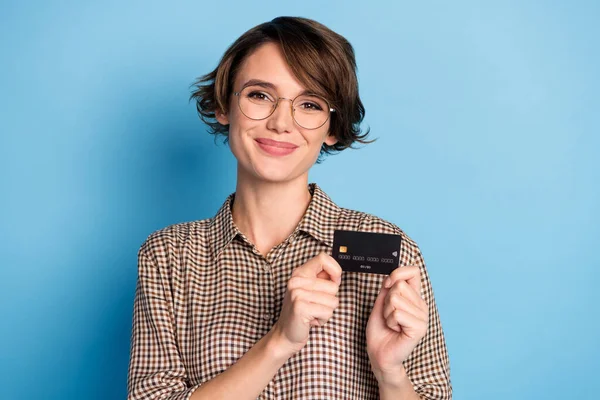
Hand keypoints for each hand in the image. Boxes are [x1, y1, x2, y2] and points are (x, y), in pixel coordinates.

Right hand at [272, 252, 341, 354]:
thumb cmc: (302, 312)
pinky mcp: (300, 307)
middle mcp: (296, 280)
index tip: (333, 281)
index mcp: (299, 273)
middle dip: (330, 299)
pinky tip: (311, 320)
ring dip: (327, 311)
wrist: (285, 334)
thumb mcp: (310, 291)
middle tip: (314, 306)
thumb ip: (321, 279)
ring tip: (313, 313)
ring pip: (333, 300)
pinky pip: (328, 311)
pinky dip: (323, 319)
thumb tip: (337, 274)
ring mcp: (297, 293)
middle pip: (333, 285)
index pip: (323, 258)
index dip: (335, 270)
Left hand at [366, 265, 428, 381]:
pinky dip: (389, 321)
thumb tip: (392, 276)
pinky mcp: (419, 328)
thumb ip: (388, 288)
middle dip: (386, 300)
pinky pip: (397, 313)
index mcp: (414, 297)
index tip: (387, 285)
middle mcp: (421, 305)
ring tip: (392, 323)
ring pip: (395, 299)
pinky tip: (395, 330)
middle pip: (399, 285)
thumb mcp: (382, 303)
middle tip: (389, 315)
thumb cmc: (380, 330)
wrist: (379, 354)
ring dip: (387, 312)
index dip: (398, 273)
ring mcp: (422, 316)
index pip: (414, 271)